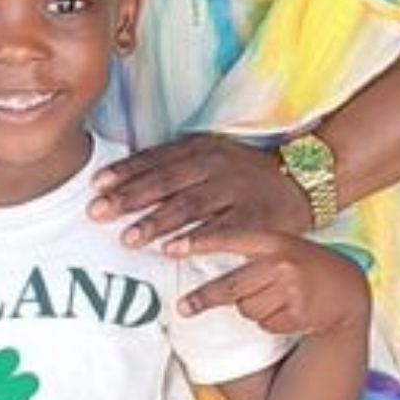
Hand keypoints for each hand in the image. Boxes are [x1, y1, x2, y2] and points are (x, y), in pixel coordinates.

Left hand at [96, 132, 312, 251]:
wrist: (304, 180)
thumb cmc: (247, 174)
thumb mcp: (211, 156)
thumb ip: (175, 165)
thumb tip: (124, 180)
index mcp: (201, 148)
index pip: (155, 159)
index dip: (124, 172)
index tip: (96, 187)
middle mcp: (216, 165)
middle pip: (166, 181)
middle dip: (129, 198)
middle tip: (98, 214)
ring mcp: (236, 189)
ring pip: (189, 205)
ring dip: (156, 222)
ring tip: (129, 238)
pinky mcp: (256, 215)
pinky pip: (222, 229)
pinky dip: (197, 240)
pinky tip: (174, 250)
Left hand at [180, 223, 368, 342]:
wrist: (346, 289)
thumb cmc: (305, 266)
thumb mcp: (282, 247)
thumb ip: (251, 248)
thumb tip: (203, 256)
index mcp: (274, 240)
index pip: (229, 238)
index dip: (199, 243)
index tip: (171, 248)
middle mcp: (281, 262)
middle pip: (231, 286)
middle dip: (204, 298)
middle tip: (183, 307)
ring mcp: (290, 289)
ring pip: (246, 308)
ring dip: (252, 309)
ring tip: (274, 299)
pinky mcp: (297, 313)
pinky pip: (264, 323)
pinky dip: (270, 321)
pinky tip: (288, 311)